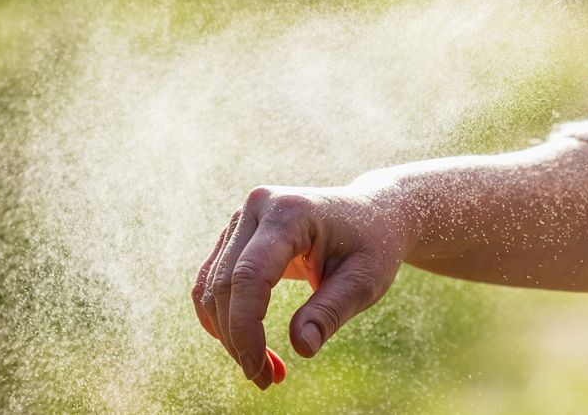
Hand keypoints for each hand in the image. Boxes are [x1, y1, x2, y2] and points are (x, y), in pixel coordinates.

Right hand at [191, 179, 417, 388]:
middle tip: (266, 380)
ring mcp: (244, 218)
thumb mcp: (364, 281)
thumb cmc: (373, 245)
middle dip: (238, 340)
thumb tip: (301, 348)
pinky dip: (225, 318)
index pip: (249, 276)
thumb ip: (330, 312)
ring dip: (228, 334)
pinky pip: (214, 281)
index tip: (260, 372)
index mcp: (290, 212)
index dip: (246, 329)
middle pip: (224, 284)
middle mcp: (258, 207)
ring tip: (264, 369)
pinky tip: (247, 347)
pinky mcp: (237, 234)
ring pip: (212, 286)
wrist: (376, 214)